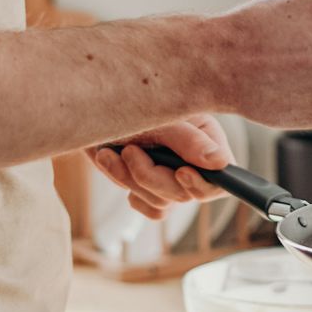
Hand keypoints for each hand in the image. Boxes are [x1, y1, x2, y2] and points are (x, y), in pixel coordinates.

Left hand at [87, 112, 233, 220]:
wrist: (89, 109)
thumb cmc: (126, 102)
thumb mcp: (159, 119)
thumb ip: (190, 141)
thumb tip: (222, 163)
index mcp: (206, 137)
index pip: (222, 175)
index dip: (203, 182)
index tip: (181, 172)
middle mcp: (194, 158)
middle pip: (187, 193)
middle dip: (153, 177)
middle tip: (130, 151)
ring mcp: (172, 175)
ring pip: (165, 203)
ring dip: (132, 181)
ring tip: (111, 153)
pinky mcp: (152, 188)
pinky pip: (152, 209)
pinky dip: (130, 191)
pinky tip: (115, 165)